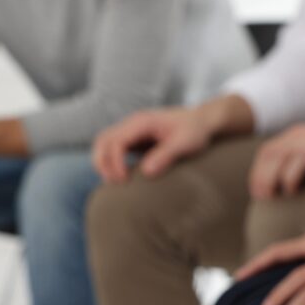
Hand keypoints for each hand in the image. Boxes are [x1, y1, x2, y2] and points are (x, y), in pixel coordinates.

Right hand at [92, 108, 212, 182]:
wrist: (201, 122)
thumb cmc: (195, 131)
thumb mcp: (185, 143)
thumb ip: (166, 155)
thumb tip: (146, 172)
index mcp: (142, 122)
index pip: (116, 141)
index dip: (115, 162)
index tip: (125, 179)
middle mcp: (132, 123)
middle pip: (103, 140)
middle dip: (103, 163)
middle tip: (116, 183)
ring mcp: (131, 130)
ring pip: (104, 143)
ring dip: (103, 162)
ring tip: (115, 182)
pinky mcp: (133, 139)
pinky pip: (113, 148)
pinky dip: (110, 162)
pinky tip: (122, 177)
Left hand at [248, 121, 304, 199]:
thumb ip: (290, 158)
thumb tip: (267, 188)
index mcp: (297, 135)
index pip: (268, 151)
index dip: (258, 173)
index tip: (258, 195)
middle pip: (279, 154)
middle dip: (268, 178)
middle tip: (268, 199)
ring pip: (300, 158)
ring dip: (290, 179)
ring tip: (291, 194)